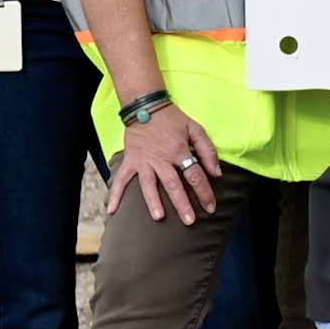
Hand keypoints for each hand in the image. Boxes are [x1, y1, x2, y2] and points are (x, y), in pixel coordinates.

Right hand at [115, 97, 221, 221]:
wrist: (146, 106)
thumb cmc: (173, 119)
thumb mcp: (196, 129)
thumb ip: (208, 151)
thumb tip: (216, 173)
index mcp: (179, 151)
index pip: (195, 176)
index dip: (204, 192)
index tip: (211, 207)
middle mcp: (162, 159)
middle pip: (174, 185)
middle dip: (182, 204)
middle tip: (189, 221)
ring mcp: (144, 161)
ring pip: (149, 185)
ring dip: (154, 202)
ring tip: (159, 217)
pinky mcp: (130, 161)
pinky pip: (121, 180)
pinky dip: (115, 195)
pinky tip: (113, 211)